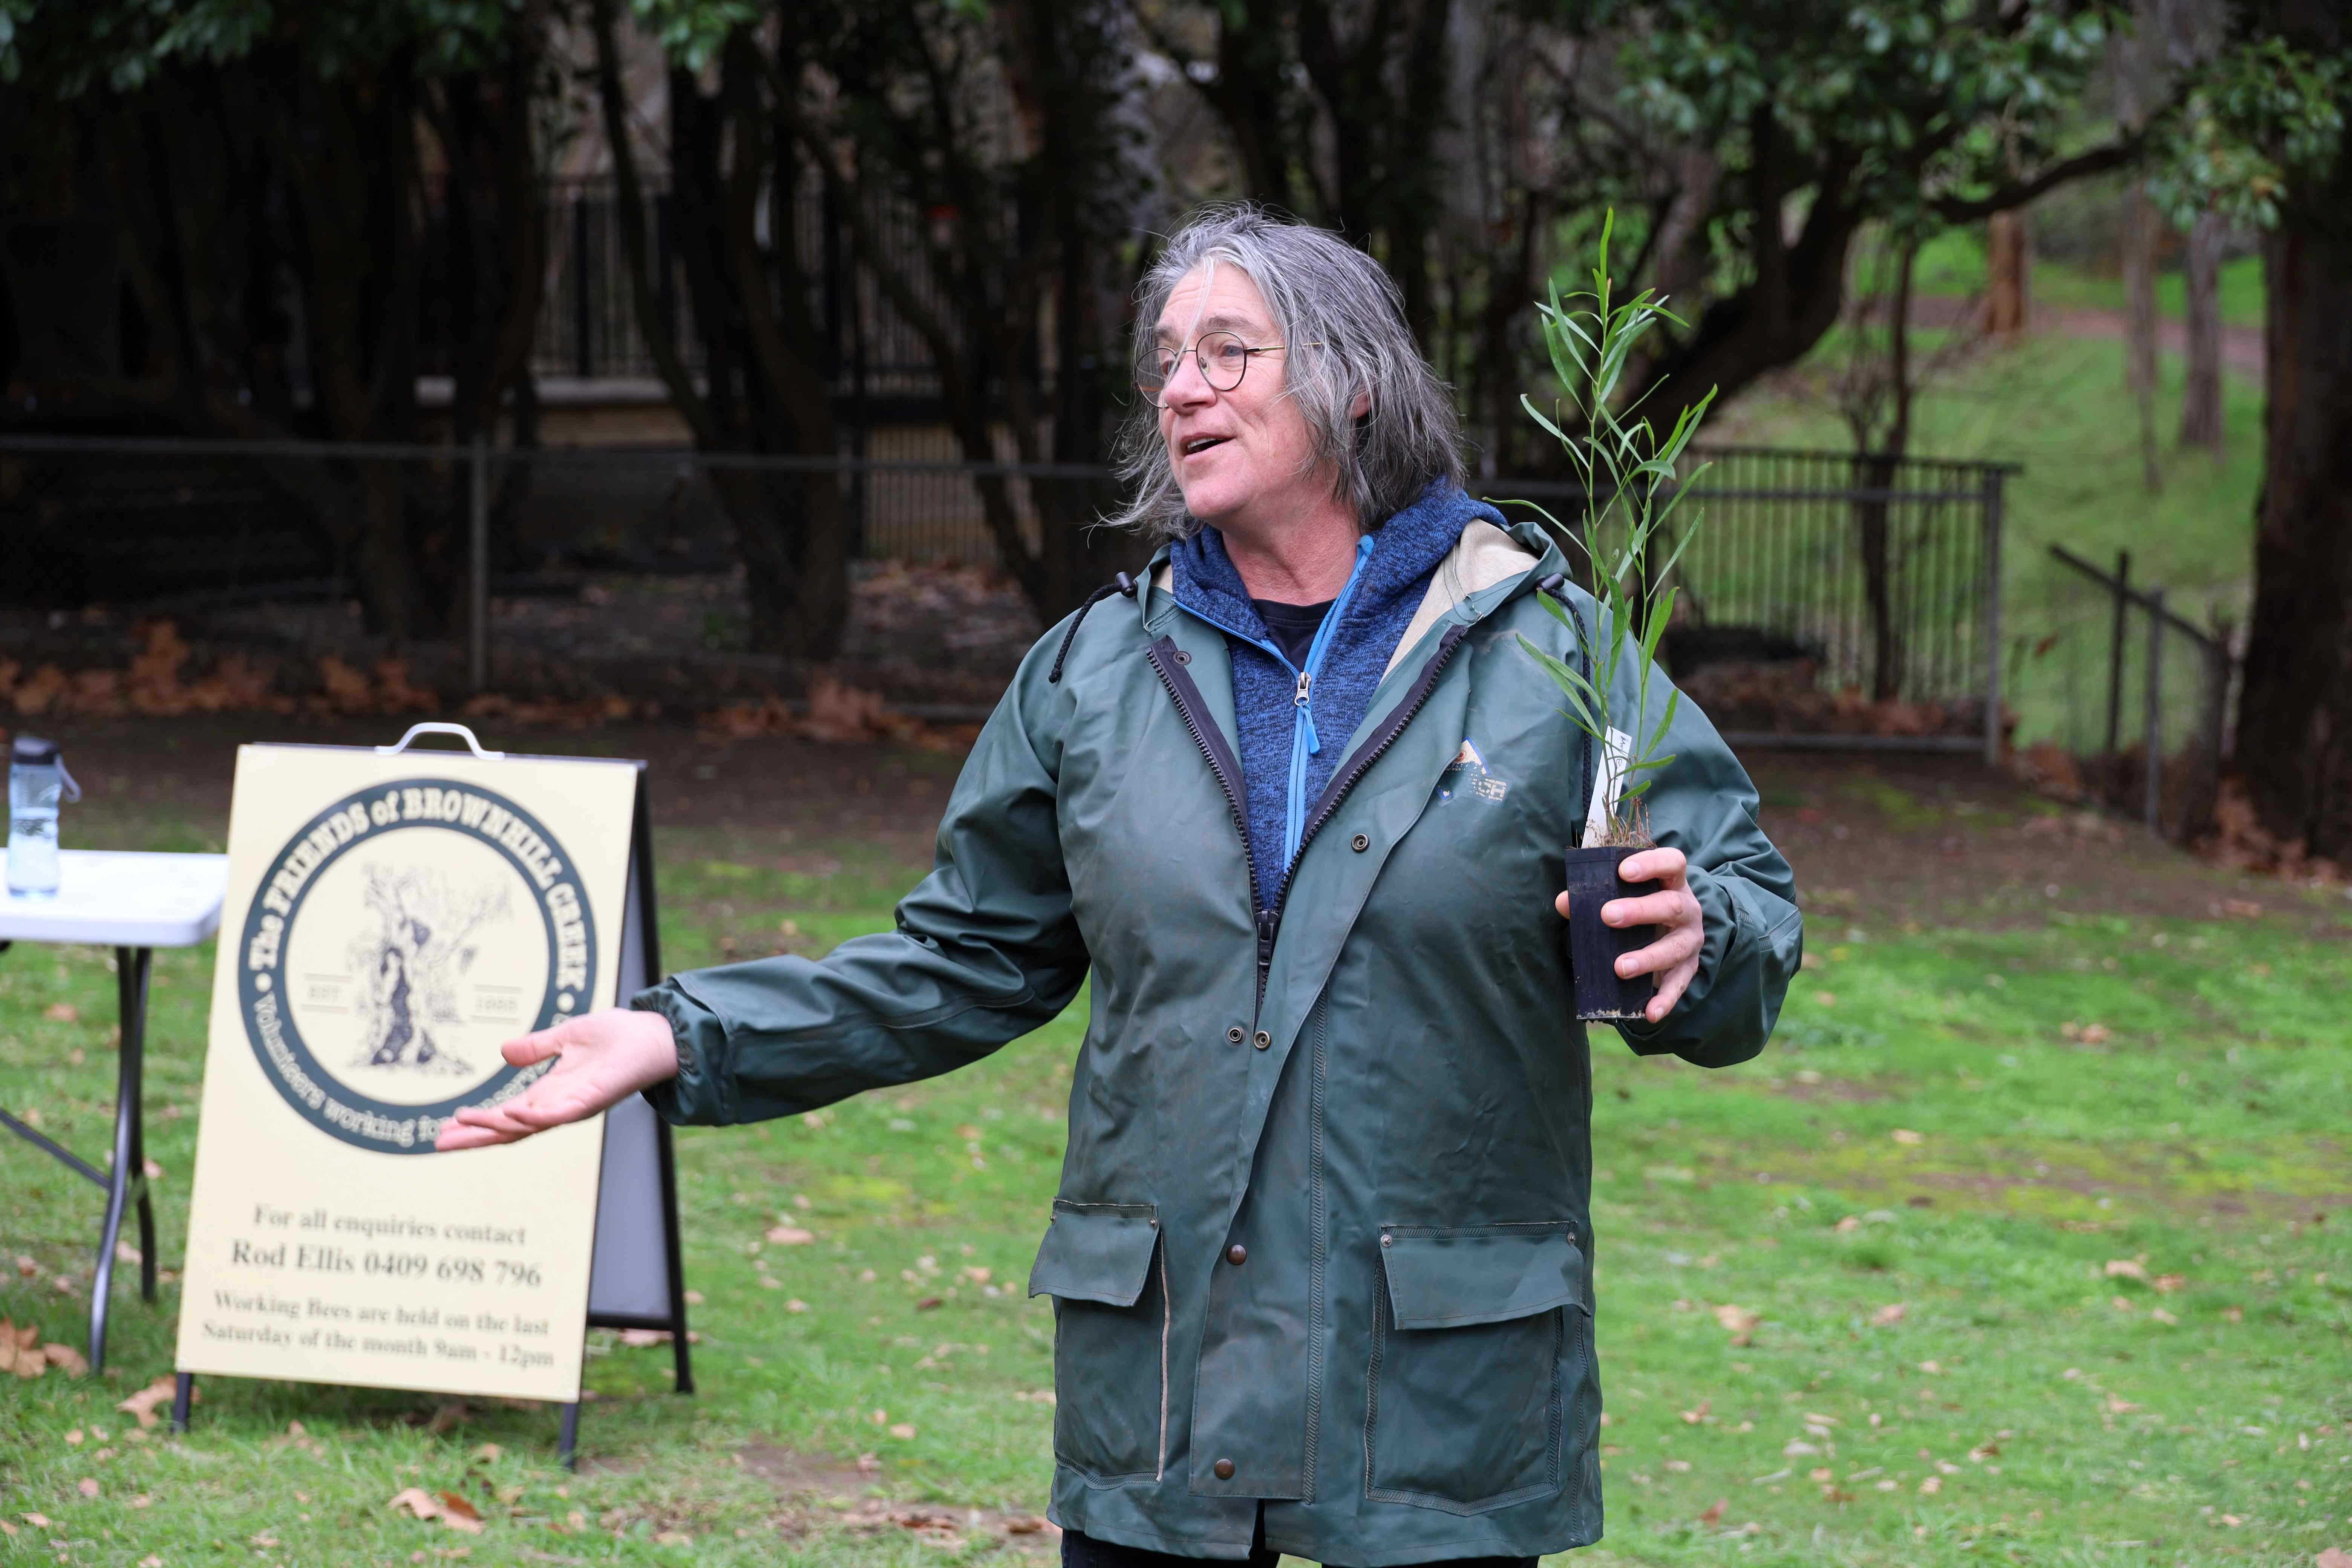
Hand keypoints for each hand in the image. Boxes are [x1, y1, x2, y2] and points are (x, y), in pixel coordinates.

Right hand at [435, 1007, 680, 1151]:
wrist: (655, 1035)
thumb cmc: (618, 1037)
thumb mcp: (566, 1037)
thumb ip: (537, 1047)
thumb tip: (504, 1052)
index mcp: (550, 1094)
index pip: (506, 1115)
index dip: (477, 1124)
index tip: (446, 1127)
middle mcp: (559, 1106)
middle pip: (509, 1130)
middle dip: (474, 1138)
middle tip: (438, 1143)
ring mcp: (574, 1106)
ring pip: (527, 1126)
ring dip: (493, 1127)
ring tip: (460, 1125)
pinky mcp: (592, 1100)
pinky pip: (558, 1115)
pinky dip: (534, 1117)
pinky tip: (511, 1114)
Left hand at [1553, 846, 1703, 1024]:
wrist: (1674, 932)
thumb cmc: (1640, 907)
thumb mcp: (1622, 897)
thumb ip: (1593, 897)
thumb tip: (1564, 901)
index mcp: (1671, 883)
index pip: (1672, 863)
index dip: (1652, 864)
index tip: (1623, 871)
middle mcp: (1687, 909)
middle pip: (1671, 905)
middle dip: (1640, 911)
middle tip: (1608, 916)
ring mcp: (1690, 940)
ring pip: (1675, 948)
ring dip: (1648, 958)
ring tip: (1620, 967)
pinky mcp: (1688, 968)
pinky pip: (1678, 985)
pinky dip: (1664, 1000)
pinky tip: (1649, 1012)